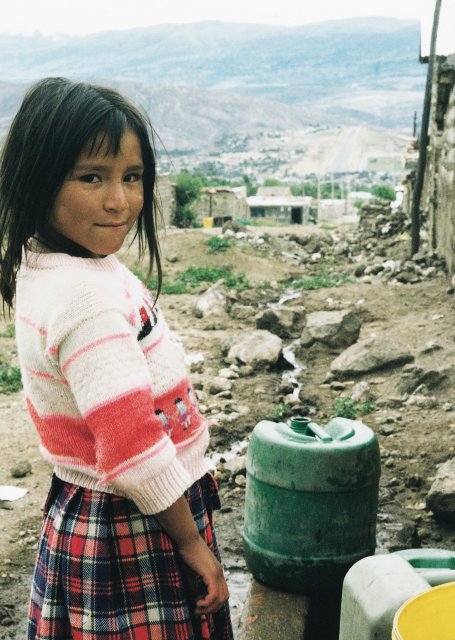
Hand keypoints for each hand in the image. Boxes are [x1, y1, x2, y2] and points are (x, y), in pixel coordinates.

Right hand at [154, 496, 228, 614]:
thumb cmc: (186, 552)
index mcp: (216, 571)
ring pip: (221, 599)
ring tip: (197, 608)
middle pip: (224, 598)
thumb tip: (193, 597)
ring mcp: (217, 572)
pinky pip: (214, 595)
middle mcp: (220, 572)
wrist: (187, 538)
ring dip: (209, 608)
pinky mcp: (211, 573)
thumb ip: (195, 583)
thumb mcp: (192, 571)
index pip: (222, 592)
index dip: (213, 603)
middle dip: (212, 608)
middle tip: (198, 610)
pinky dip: (207, 602)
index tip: (199, 605)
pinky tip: (197, 602)